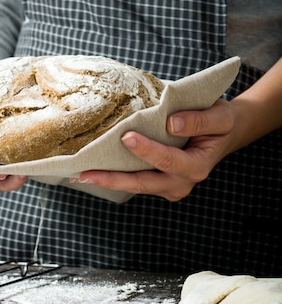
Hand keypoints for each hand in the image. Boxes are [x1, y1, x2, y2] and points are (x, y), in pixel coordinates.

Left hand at [71, 99, 236, 201]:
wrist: (224, 133)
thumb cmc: (219, 122)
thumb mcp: (219, 116)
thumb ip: (198, 121)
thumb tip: (171, 123)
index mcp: (196, 166)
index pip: (168, 160)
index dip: (147, 150)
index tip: (126, 136)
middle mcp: (181, 183)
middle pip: (143, 183)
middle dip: (113, 179)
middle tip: (84, 173)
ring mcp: (168, 187)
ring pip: (134, 185)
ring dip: (108, 180)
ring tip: (79, 174)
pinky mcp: (158, 183)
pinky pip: (134, 180)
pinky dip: (114, 175)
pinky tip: (92, 169)